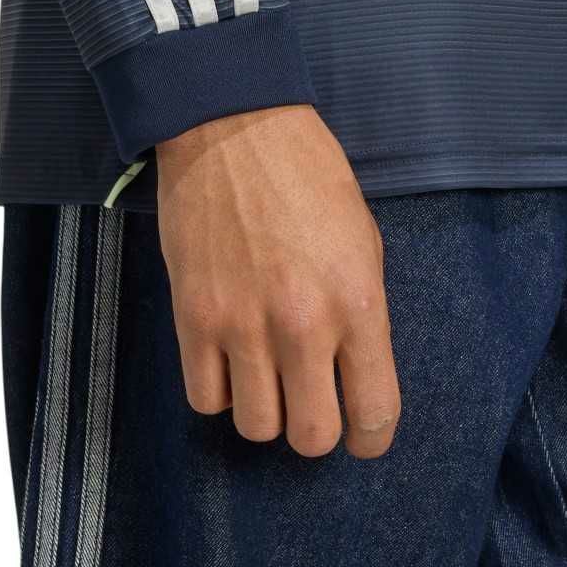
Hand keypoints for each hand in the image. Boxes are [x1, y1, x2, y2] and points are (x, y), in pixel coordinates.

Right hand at [156, 104, 399, 458]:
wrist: (234, 130)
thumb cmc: (309, 176)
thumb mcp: (363, 239)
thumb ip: (361, 312)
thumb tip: (352, 371)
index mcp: (358, 301)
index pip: (374, 412)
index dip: (371, 437)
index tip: (362, 433)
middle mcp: (302, 324)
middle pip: (311, 437)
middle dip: (316, 430)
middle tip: (312, 403)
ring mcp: (242, 324)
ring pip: (255, 428)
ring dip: (266, 410)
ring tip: (267, 375)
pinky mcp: (193, 317)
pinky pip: (204, 399)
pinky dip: (220, 390)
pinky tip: (230, 360)